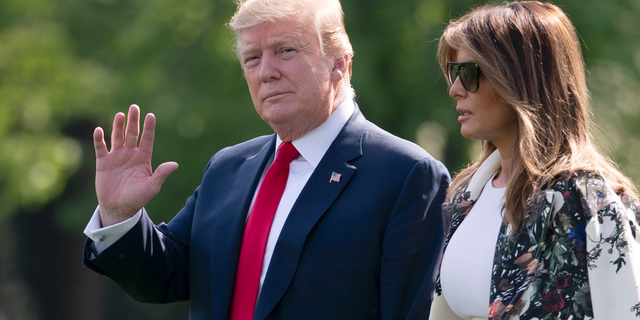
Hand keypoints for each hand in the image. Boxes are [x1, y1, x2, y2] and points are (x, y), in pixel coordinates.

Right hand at [94, 105, 178, 226]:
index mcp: (143, 158)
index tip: (151, 116)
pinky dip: (99, 139)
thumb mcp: (152, 187)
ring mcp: (116, 157)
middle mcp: (130, 154)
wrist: (119, 208)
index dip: (149, 128)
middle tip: (134, 107)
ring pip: (117, 137)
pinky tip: (99, 130)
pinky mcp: (103, 162)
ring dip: (118, 126)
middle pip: (132, 134)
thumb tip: (175, 164)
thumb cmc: (138, 198)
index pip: (147, 139)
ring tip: (120, 115)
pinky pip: (101, 148)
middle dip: (133, 121)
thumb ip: (161, 174)